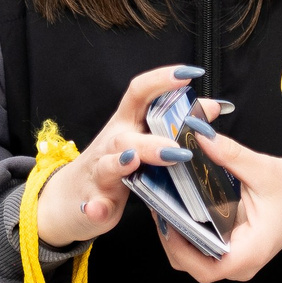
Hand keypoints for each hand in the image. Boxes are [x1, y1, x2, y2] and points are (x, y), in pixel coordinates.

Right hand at [34, 64, 210, 247]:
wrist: (70, 199)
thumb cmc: (114, 164)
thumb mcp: (144, 139)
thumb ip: (173, 125)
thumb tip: (210, 108)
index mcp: (126, 124)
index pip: (140, 93)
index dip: (162, 80)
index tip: (190, 74)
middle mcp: (111, 145)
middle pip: (126, 134)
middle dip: (151, 140)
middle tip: (179, 148)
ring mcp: (98, 173)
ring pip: (107, 165)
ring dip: (120, 163)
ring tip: (133, 162)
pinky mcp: (92, 203)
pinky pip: (92, 205)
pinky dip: (95, 207)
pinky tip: (99, 208)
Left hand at [156, 130, 281, 282]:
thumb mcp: (264, 169)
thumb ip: (230, 154)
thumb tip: (197, 135)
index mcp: (251, 251)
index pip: (205, 268)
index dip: (179, 247)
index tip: (166, 219)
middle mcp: (242, 262)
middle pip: (191, 264)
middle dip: (170, 237)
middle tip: (157, 203)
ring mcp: (236, 258)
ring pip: (193, 258)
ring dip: (175, 234)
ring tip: (163, 202)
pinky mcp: (232, 247)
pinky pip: (201, 246)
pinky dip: (186, 230)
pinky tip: (177, 205)